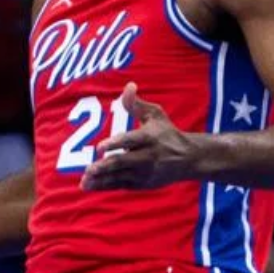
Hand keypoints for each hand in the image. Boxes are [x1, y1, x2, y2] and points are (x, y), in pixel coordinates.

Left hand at [81, 83, 197, 190]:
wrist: (189, 159)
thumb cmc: (167, 133)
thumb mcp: (155, 115)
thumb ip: (137, 104)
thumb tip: (129, 86)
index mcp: (150, 137)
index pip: (130, 140)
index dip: (115, 144)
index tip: (100, 147)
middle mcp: (148, 156)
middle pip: (123, 162)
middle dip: (105, 166)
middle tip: (89, 169)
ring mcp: (145, 172)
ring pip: (120, 177)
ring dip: (101, 180)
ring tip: (84, 181)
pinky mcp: (142, 183)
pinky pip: (121, 185)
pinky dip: (105, 186)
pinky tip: (90, 185)